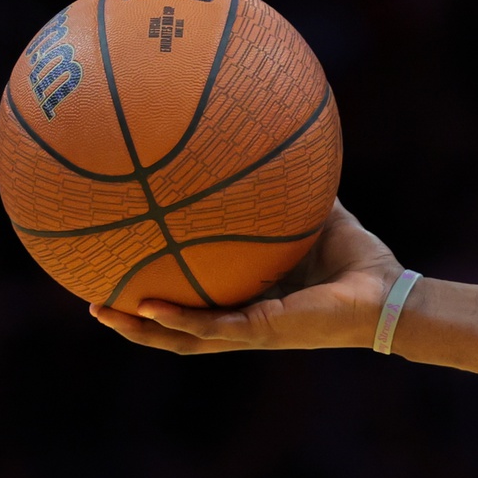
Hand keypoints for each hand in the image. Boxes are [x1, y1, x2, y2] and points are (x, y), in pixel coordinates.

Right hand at [89, 200, 406, 354]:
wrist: (386, 292)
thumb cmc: (357, 260)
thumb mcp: (312, 214)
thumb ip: (289, 186)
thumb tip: (268, 138)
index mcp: (247, 298)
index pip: (191, 299)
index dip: (153, 294)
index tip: (118, 270)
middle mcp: (241, 318)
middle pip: (172, 328)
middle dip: (130, 318)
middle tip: (91, 300)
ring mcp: (249, 329)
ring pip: (180, 339)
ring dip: (140, 329)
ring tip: (101, 311)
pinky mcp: (263, 332)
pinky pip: (212, 329)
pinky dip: (179, 321)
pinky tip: (150, 308)